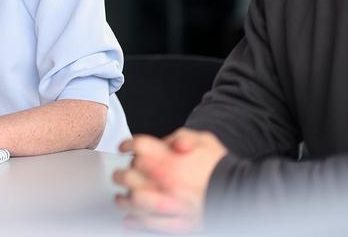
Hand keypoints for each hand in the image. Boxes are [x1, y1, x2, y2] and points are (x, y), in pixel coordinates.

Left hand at [112, 128, 227, 233]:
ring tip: (121, 198)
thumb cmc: (221, 166)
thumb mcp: (205, 140)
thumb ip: (183, 136)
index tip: (124, 148)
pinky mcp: (177, 221)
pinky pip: (150, 224)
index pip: (138, 146)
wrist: (242, 193)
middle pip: (130, 175)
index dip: (128, 145)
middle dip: (120, 174)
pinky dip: (136, 223)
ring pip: (135, 202)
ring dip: (124, 200)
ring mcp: (170, 202)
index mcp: (171, 158)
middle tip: (118, 175)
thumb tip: (168, 140)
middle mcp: (167, 180)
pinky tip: (129, 220)